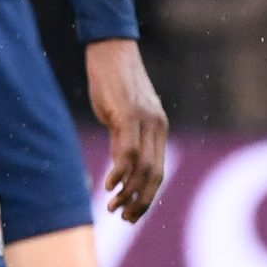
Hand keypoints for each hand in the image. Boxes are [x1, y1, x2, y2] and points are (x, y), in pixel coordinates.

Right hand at [85, 37, 167, 220]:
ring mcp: (144, 121)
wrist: (110, 48)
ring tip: (114, 206)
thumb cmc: (111, 78)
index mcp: (157, 127)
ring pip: (143, 167)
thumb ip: (124, 133)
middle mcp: (156, 126)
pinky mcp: (128, 115)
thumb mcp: (121, 110)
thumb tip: (119, 160)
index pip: (157, 170)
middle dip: (140, 201)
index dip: (146, 195)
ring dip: (129, 192)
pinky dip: (120, 172)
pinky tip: (109, 185)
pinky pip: (127, 151)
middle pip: (154, 174)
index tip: (131, 211)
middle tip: (125, 217)